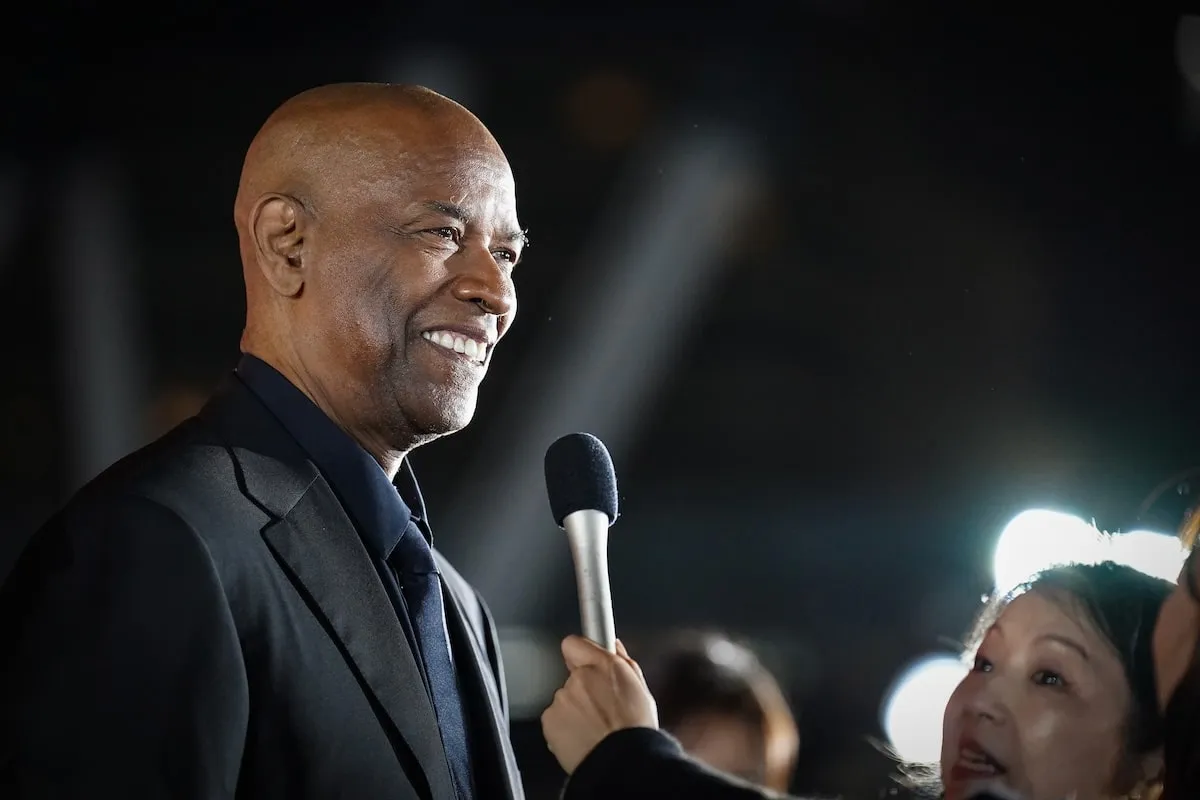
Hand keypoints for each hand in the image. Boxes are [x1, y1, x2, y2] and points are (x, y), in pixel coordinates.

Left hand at [540, 635, 658, 774]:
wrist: (622, 763)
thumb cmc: (635, 731)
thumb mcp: (641, 691)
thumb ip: (624, 663)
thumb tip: (614, 648)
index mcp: (604, 666)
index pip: (575, 643)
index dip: (580, 653)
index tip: (585, 660)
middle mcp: (580, 678)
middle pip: (573, 677)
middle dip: (584, 689)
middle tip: (601, 710)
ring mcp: (562, 698)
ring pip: (565, 699)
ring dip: (574, 710)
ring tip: (594, 729)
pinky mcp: (550, 719)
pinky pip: (555, 719)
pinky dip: (564, 728)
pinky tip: (582, 738)